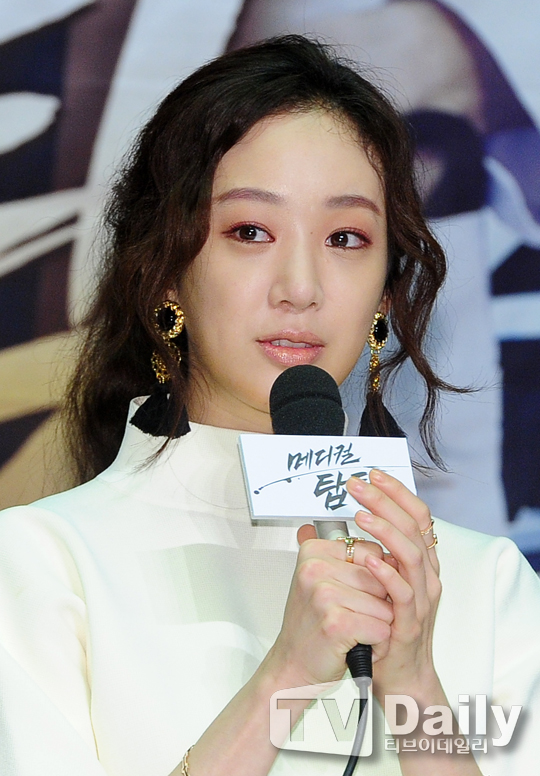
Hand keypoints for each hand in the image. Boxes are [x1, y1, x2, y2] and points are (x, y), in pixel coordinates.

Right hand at [265, 526, 393, 687]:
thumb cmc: (312, 625)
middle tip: (351, 616)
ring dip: (377, 625)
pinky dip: (377, 643)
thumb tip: (391, 554)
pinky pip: (382, 628)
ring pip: (386, 606)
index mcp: (314, 551)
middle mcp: (316, 569)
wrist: (293, 664)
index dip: (375, 579)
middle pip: (382, 580)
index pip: (374, 552)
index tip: (351, 594)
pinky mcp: (337, 623)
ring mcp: (325, 595)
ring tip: (353, 632)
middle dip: (378, 604)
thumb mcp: (326, 581)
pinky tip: (356, 645)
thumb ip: (354, 561)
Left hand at [346, 470, 441, 698]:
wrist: (400, 675)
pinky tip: (368, 559)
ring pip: (412, 555)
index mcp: (419, 562)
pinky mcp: (411, 623)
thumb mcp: (376, 584)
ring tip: (361, 516)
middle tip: (359, 484)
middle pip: (414, 527)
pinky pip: (404, 593)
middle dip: (386, 502)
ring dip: (387, 532)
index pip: (416, 516)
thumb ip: (362, 554)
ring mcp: (422, 599)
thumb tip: (325, 529)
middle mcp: (426, 575)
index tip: (373, 473)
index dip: (397, 492)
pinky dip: (387, 573)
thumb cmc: (386, 625)